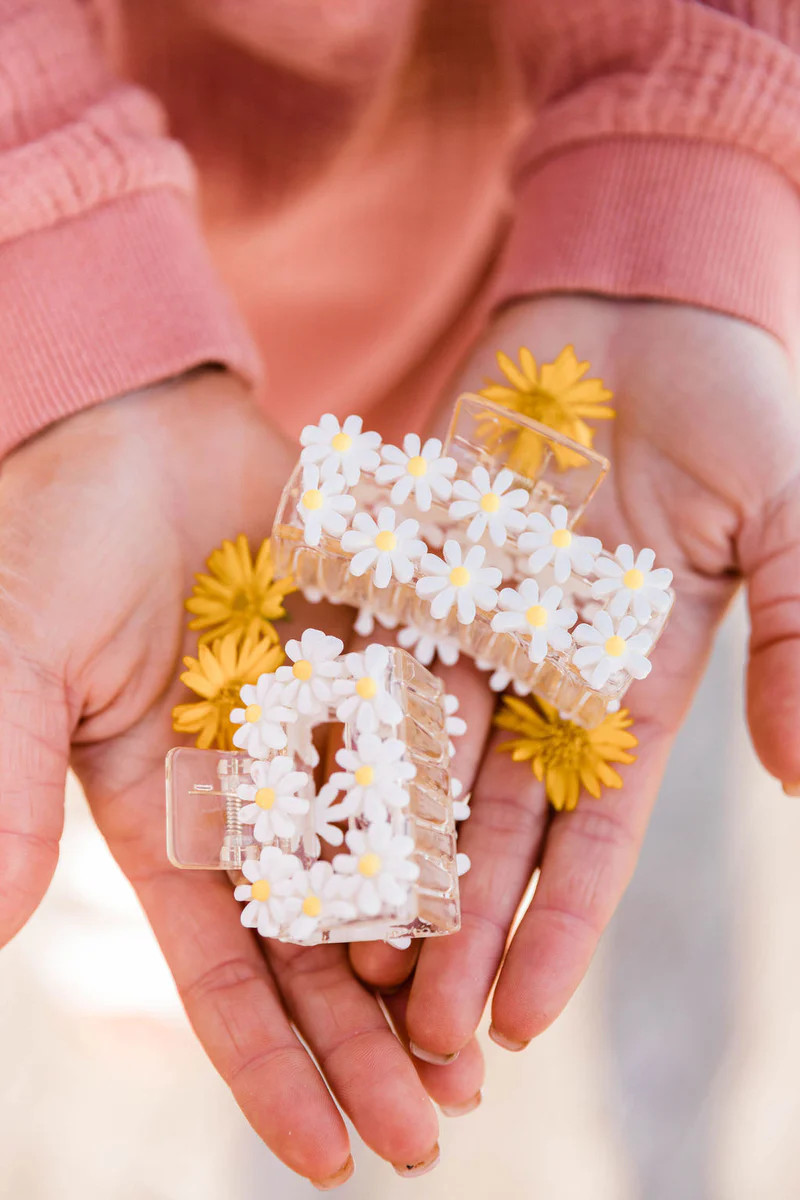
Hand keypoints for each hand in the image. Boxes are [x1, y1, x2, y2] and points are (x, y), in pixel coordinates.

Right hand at [0, 370, 483, 1183]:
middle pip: (317, 952)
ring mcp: (318, 742)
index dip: (268, 1069)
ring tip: (482, 1051)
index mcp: (164, 825)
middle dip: (366, 1044)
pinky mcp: (372, 676)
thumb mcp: (27, 661)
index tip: (329, 1156)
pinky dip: (459, 834)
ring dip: (429, 961)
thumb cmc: (60, 536)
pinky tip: (505, 896)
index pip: (221, 975)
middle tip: (434, 1133)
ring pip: (385, 877)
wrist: (141, 428)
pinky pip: (426, 769)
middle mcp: (250, 802)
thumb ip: (5, 783)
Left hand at [349, 295, 799, 1058]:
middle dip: (458, 927)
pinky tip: (285, 804)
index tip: (524, 1019)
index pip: (592, 836)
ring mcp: (463, 625)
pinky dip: (327, 730)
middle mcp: (536, 678)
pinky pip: (356, 656)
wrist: (632, 312)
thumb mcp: (792, 529)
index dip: (560, 926)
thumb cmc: (731, 409)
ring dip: (379, 857)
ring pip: (410, 763)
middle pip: (489, 827)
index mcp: (629, 689)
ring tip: (336, 951)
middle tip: (416, 1031)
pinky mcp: (402, 565)